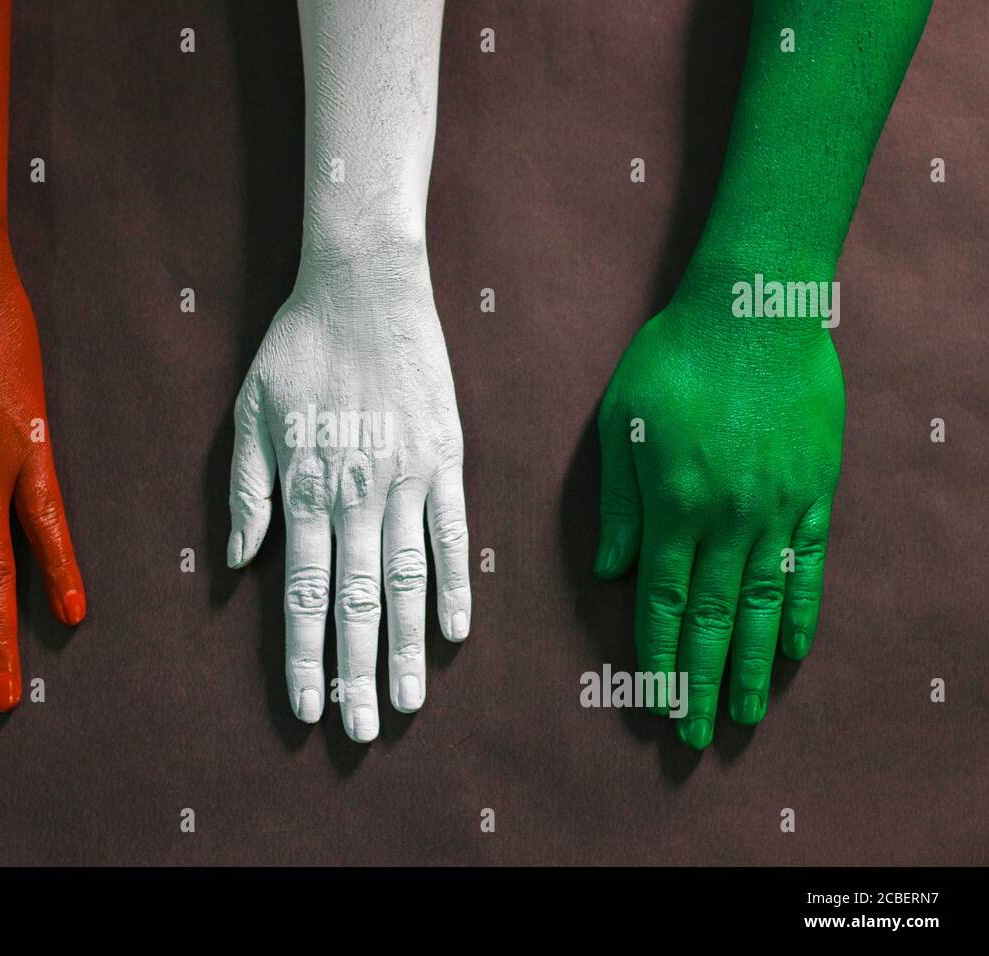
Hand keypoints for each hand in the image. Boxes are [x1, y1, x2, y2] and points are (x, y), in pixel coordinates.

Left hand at [227, 265, 470, 742]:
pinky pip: (451, 533)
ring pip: (406, 582)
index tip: (309, 708)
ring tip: (408, 701)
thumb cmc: (298, 348)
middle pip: (356, 604)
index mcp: (305, 491)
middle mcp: (356, 497)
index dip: (305, 656)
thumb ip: (247, 492)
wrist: (363, 287)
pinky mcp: (445, 458)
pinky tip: (456, 630)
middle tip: (361, 730)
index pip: (303, 595)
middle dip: (357, 673)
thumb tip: (239, 560)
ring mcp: (407, 480)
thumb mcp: (250, 414)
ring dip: (408, 647)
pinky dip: (454, 583)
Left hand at [594, 301, 842, 748]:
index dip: (657, 658)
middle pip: (711, 619)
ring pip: (762, 605)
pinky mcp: (815, 491)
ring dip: (749, 666)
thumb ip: (619, 504)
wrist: (754, 307)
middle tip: (693, 734)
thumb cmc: (673, 359)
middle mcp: (726, 517)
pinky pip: (808, 565)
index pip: (660, 602)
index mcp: (672, 504)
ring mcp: (776, 507)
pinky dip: (800, 613)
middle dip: (699, 681)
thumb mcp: (621, 422)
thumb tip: (611, 573)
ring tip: (741, 716)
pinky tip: (793, 653)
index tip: (654, 702)